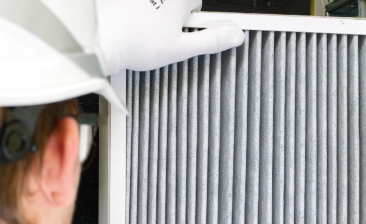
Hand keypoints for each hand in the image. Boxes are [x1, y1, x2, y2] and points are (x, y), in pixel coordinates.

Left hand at [96, 0, 244, 74]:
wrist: (99, 39)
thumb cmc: (136, 43)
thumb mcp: (181, 48)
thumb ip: (211, 40)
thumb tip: (236, 35)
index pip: (196, 3)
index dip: (192, 17)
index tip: (186, 28)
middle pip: (177, 1)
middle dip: (173, 13)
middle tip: (162, 31)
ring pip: (156, 3)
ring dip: (154, 11)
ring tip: (144, 29)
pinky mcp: (123, 0)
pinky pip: (139, 6)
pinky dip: (137, 11)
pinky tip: (131, 23)